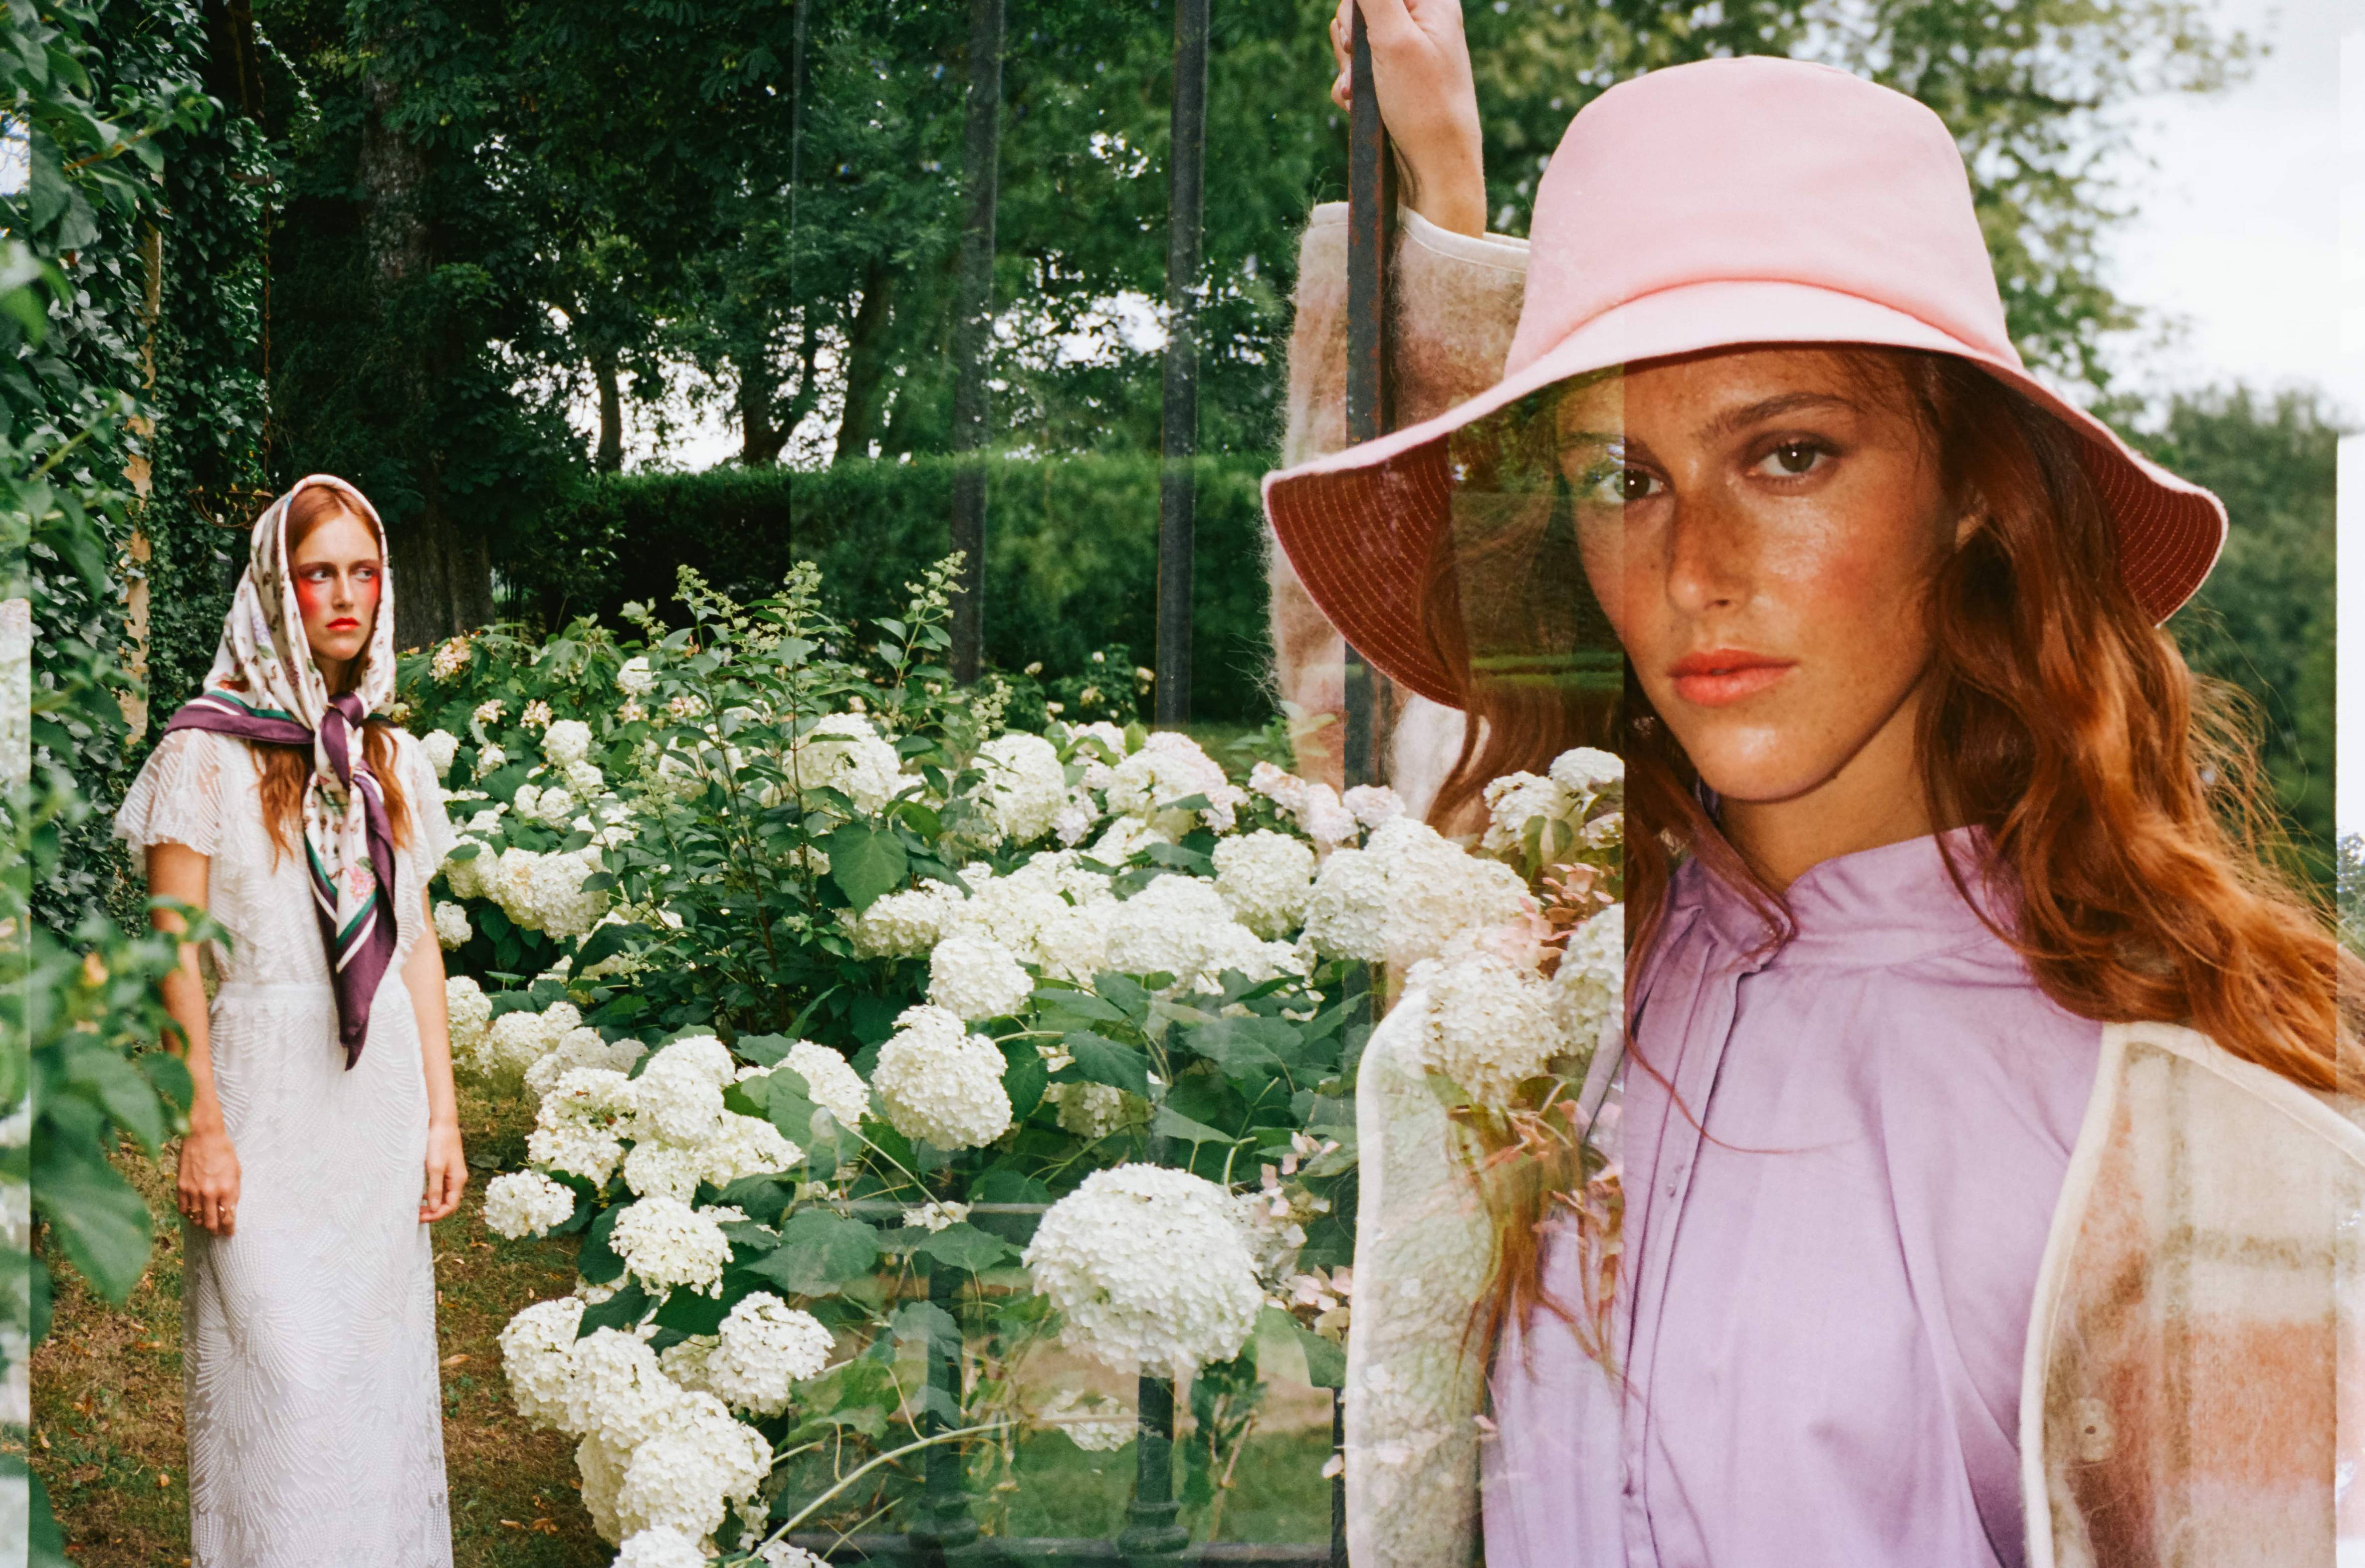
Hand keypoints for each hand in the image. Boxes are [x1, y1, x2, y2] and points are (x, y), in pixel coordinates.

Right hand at [178, 1125, 240, 1236]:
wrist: (203, 1137)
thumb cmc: (224, 1152)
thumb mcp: (236, 1172)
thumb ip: (233, 1192)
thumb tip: (229, 1210)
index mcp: (227, 1189)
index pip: (227, 1218)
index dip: (228, 1229)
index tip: (229, 1233)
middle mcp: (210, 1193)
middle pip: (211, 1223)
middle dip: (215, 1230)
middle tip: (217, 1232)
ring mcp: (194, 1191)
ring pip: (196, 1219)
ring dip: (201, 1223)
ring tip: (206, 1223)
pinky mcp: (181, 1187)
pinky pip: (183, 1209)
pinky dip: (188, 1214)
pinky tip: (193, 1213)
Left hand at [420, 1120, 466, 1223]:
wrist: (442, 1123)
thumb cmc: (439, 1143)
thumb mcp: (435, 1167)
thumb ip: (435, 1188)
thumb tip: (434, 1208)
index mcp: (458, 1180)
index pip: (450, 1206)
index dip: (436, 1215)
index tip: (420, 1217)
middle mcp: (457, 1179)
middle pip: (448, 1202)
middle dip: (433, 1211)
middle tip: (415, 1215)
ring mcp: (452, 1174)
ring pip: (443, 1195)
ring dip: (431, 1204)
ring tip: (417, 1207)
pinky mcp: (446, 1168)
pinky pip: (440, 1187)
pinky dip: (431, 1194)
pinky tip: (421, 1194)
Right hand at [1327, 0, 1487, 235]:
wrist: (1435, 169)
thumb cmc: (1424, 104)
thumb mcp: (1395, 39)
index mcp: (1431, 3)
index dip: (1357, 6)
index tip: (1356, 33)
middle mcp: (1420, 24)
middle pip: (1359, 9)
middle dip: (1349, 39)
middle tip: (1361, 64)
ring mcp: (1404, 55)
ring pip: (1352, 43)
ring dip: (1347, 69)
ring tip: (1361, 93)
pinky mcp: (1390, 83)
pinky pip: (1354, 72)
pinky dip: (1351, 90)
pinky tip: (1359, 107)